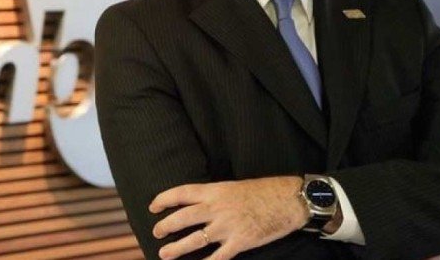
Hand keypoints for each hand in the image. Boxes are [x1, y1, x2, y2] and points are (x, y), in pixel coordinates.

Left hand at [149, 176, 307, 259]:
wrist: (286, 200)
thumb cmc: (262, 191)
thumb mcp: (232, 186)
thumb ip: (214, 196)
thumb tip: (196, 205)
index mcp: (214, 191)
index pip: (181, 193)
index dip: (164, 199)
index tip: (153, 206)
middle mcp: (217, 208)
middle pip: (182, 218)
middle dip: (166, 226)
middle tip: (156, 232)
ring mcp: (227, 226)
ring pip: (195, 240)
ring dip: (177, 248)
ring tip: (165, 254)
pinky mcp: (240, 242)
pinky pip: (218, 258)